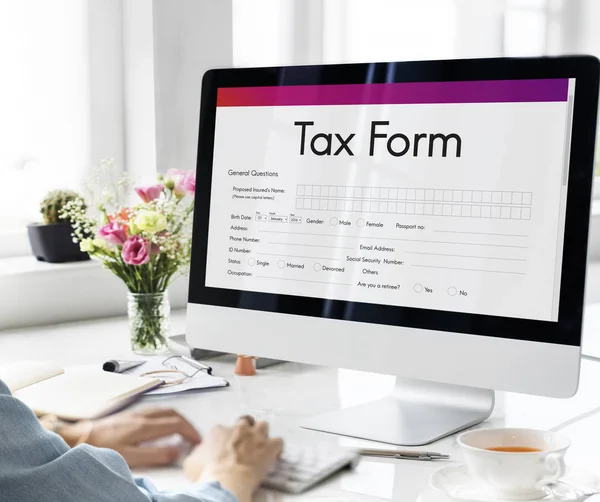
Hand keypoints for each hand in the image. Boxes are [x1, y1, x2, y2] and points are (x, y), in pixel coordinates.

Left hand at [69, 408, 200, 467]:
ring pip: (165, 410)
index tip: (197, 442)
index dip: (190, 432)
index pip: (177, 424)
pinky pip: (156, 411)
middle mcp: (143, 416)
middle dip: (188, 424)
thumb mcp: (129, 457)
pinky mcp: (130, 414)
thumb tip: (176, 450)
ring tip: (183, 431)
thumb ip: (155, 454)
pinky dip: (167, 416)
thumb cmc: (101, 448)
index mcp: (145, 425)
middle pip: (174, 414)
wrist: (79, 437)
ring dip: (178, 419)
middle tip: (194, 436)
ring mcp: (136, 413)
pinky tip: (163, 425)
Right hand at [183, 416, 282, 501]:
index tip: (226, 449)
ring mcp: (256, 435)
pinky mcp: (269, 446)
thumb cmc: (206, 474)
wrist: (225, 483)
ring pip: (263, 425)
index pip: (223, 429)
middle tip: (244, 446)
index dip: (226, 439)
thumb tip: (199, 451)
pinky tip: (274, 455)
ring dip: (262, 434)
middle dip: (245, 431)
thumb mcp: (191, 462)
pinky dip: (277, 448)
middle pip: (245, 422)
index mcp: (219, 430)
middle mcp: (238, 427)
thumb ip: (197, 452)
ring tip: (260, 446)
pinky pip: (278, 441)